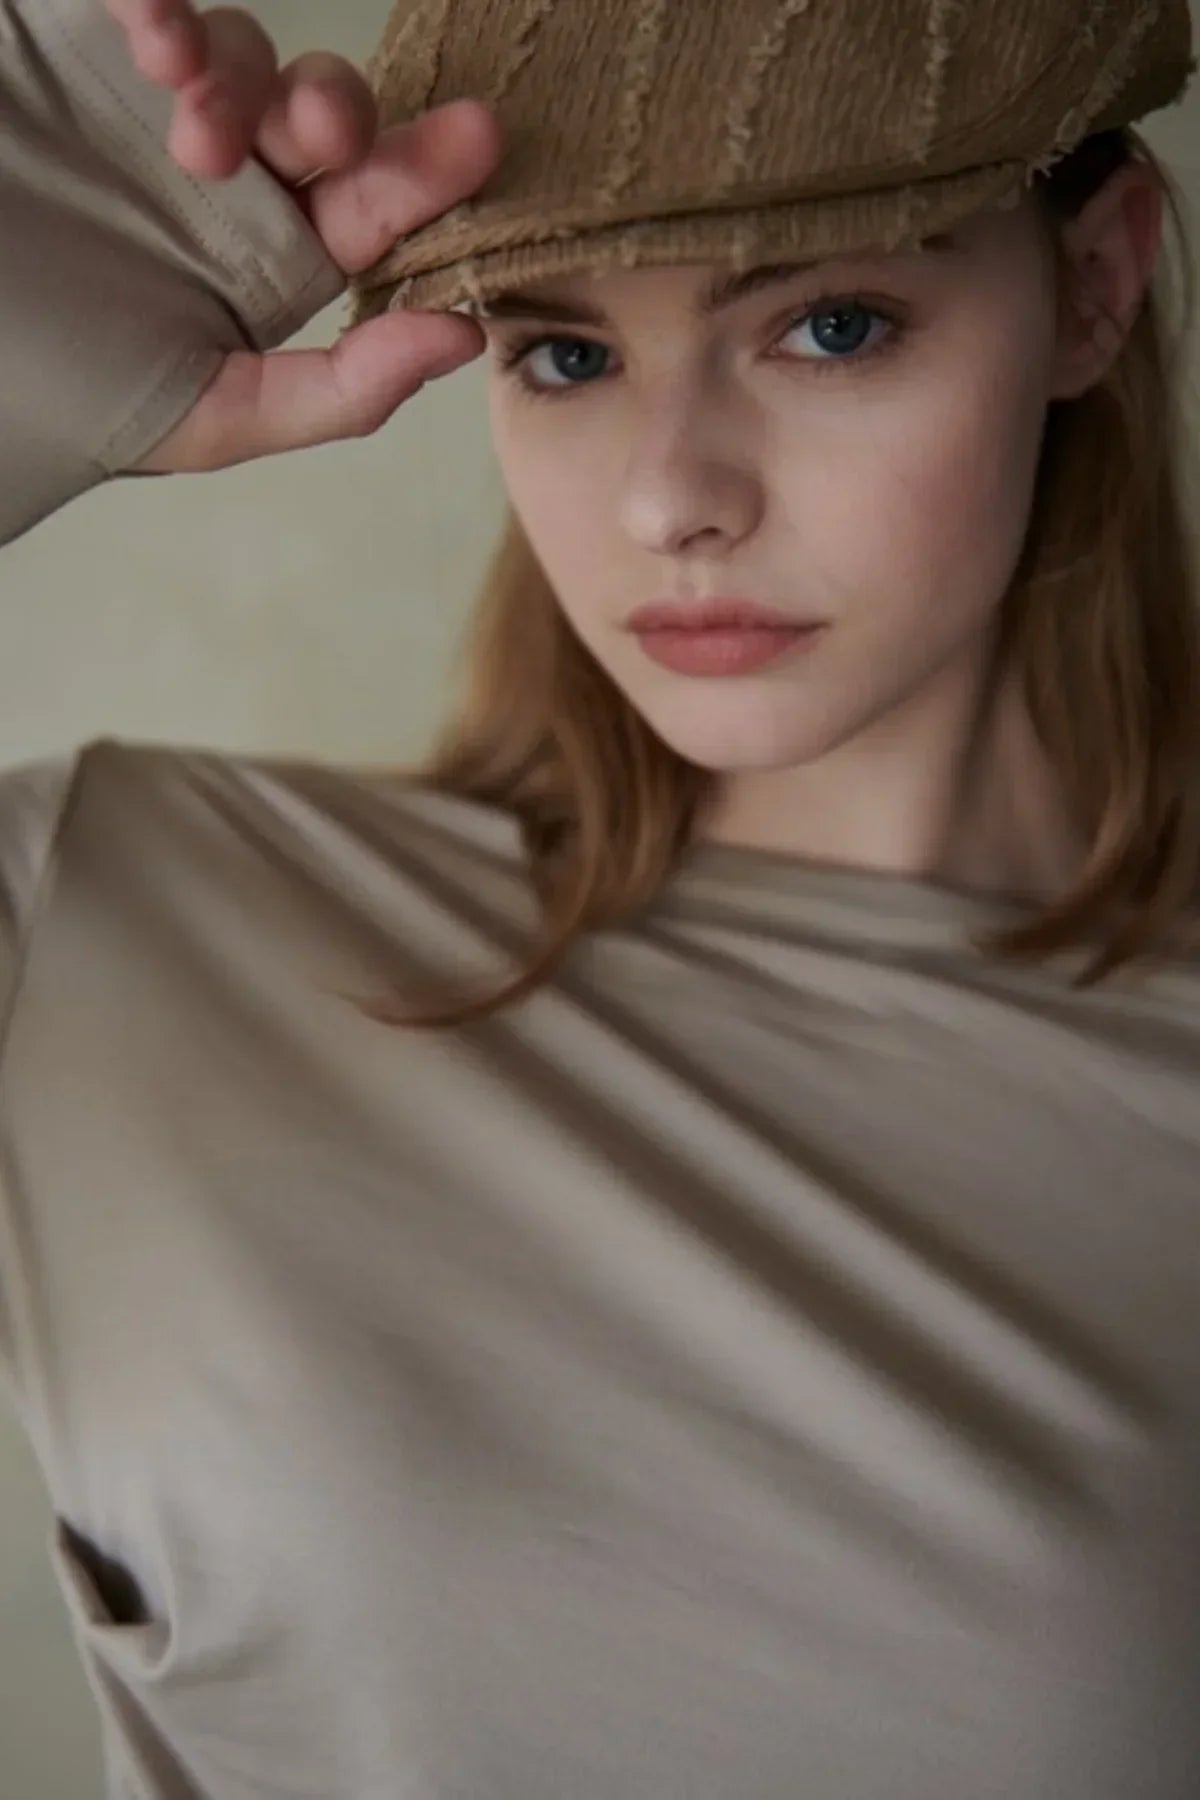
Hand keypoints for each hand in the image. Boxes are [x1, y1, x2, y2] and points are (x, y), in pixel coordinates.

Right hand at [105, 2, 500, 471]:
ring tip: (189, 123)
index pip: (370, 204)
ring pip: (239, 48)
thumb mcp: (209, 417)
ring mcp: (148, 104)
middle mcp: (224, 177)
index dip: (427, 171)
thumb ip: (336, 391)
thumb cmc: (59, 397)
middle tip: (317, 136)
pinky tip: (151, 33)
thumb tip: (464, 339)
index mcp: (268, 259)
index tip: (478, 142)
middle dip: (335, 111)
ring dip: (237, 72)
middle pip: (320, 108)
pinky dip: (160, 0)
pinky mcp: (72, 44)